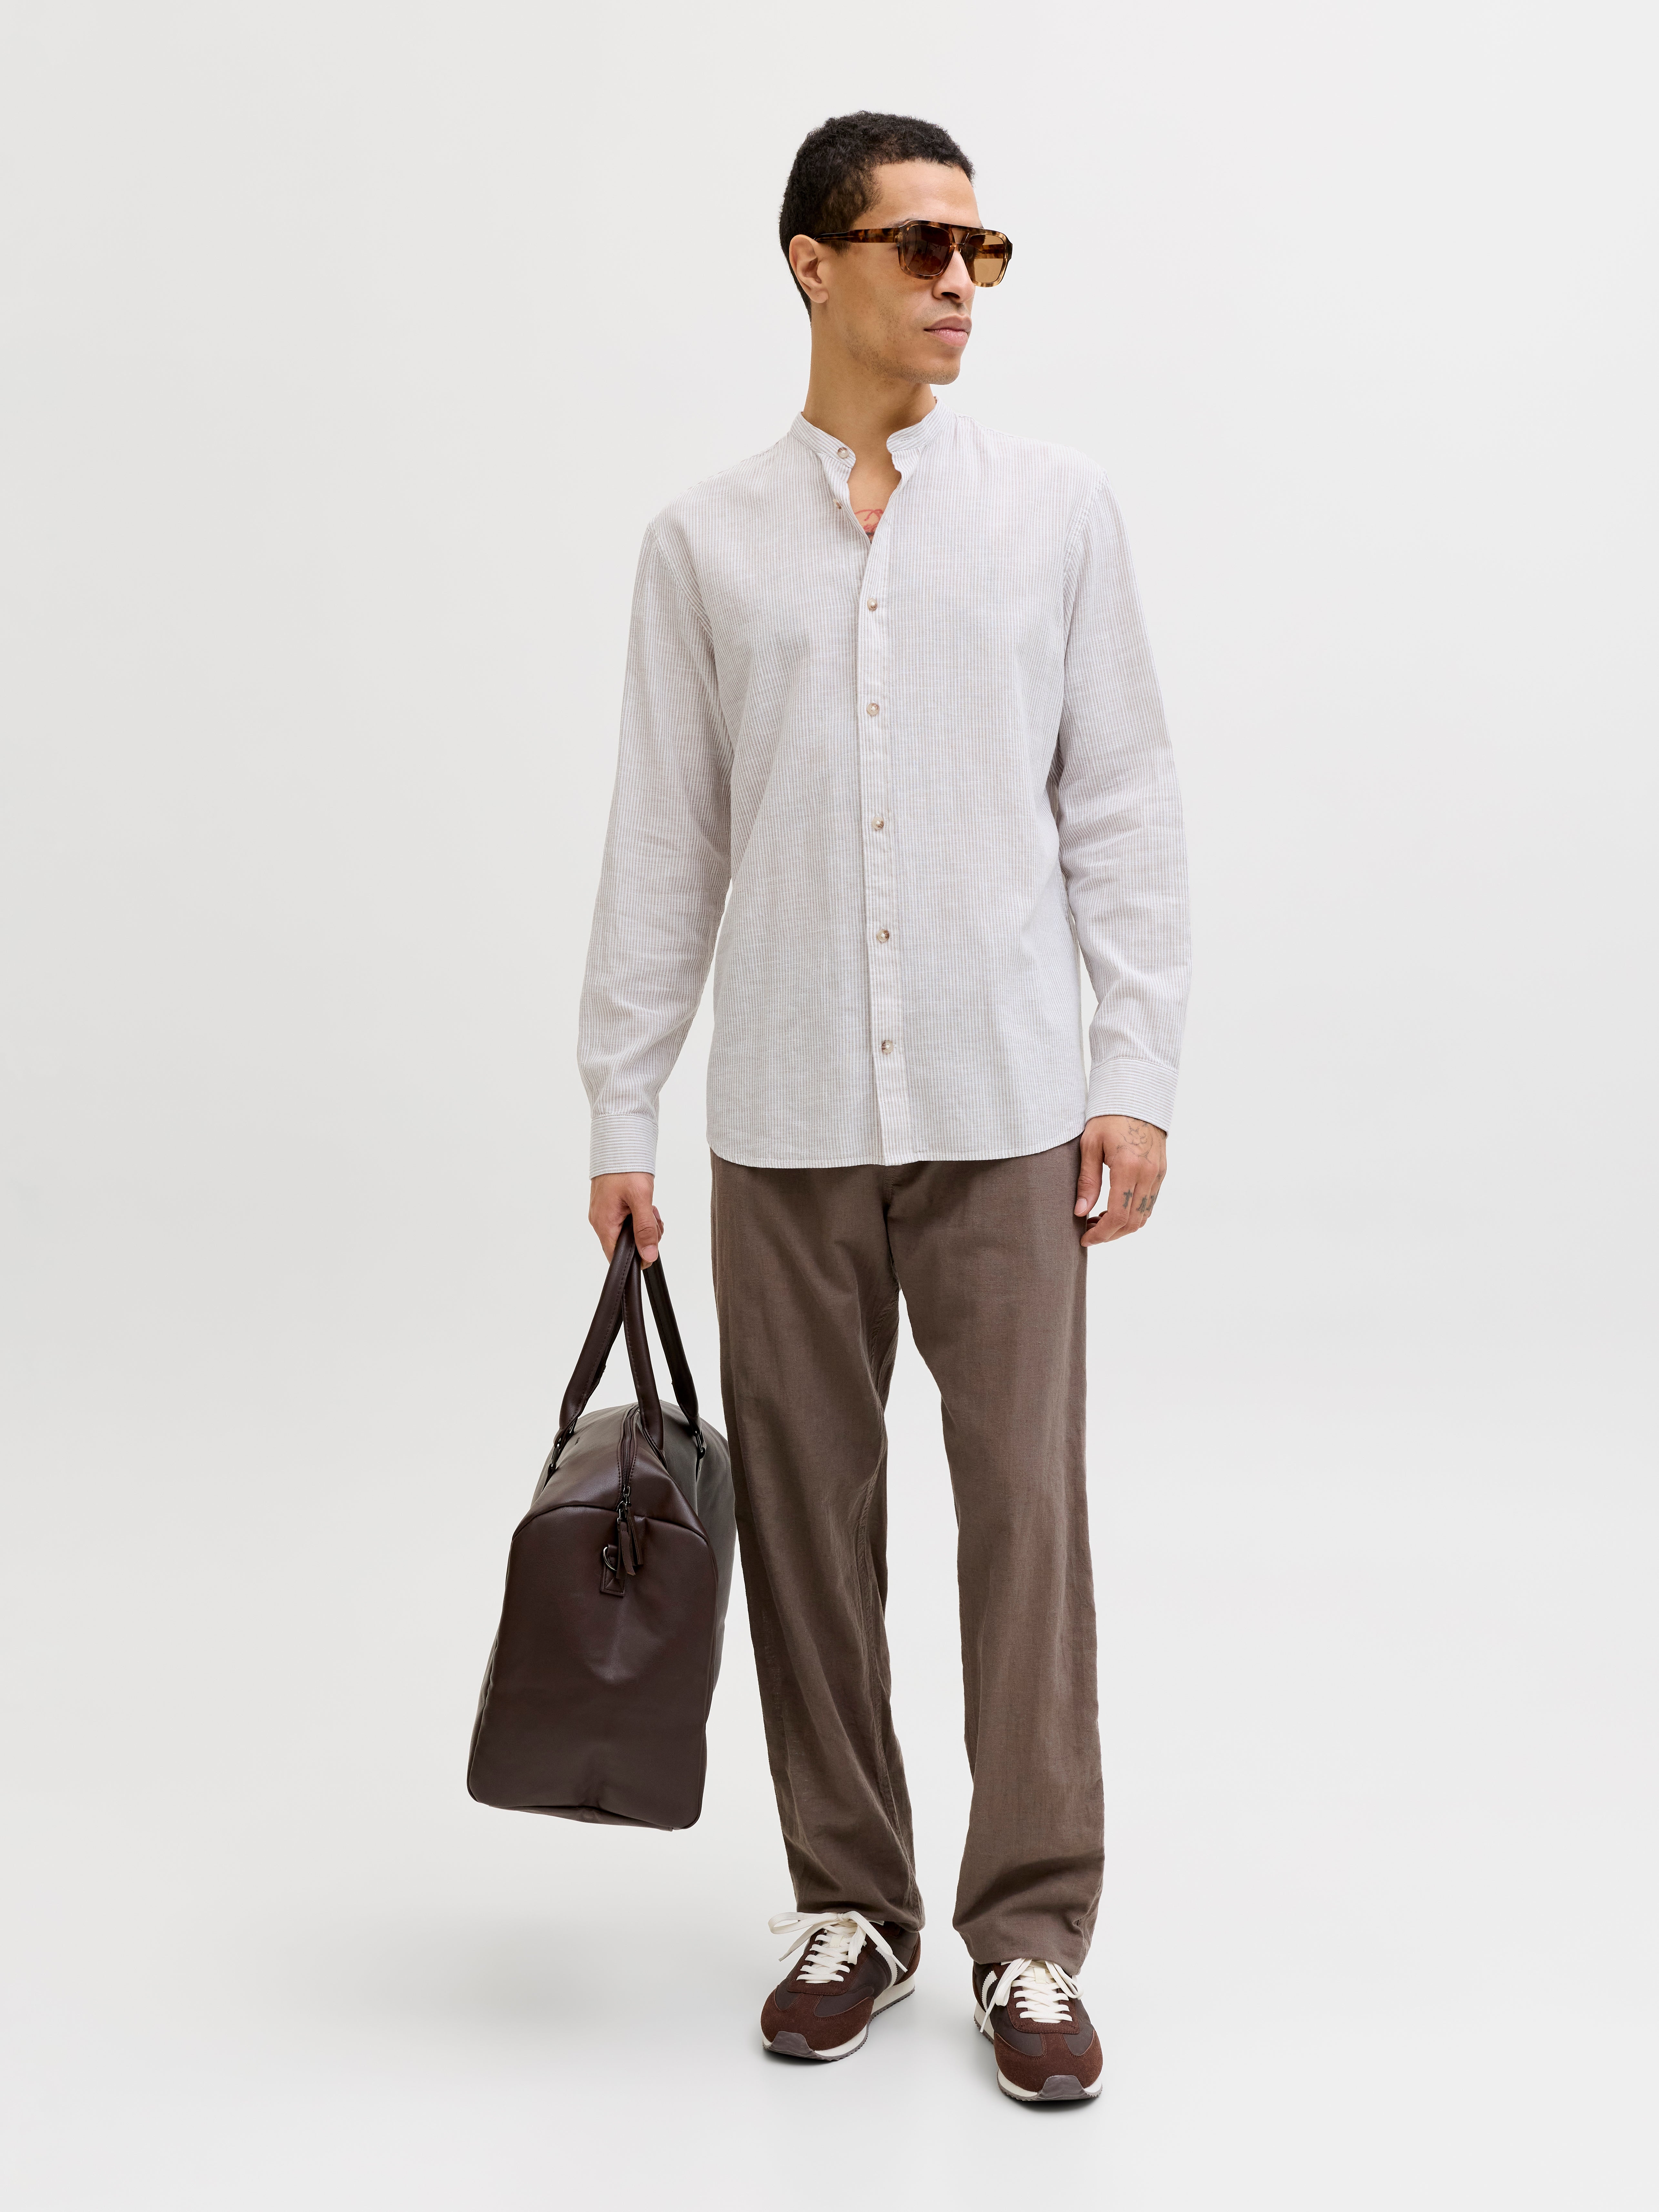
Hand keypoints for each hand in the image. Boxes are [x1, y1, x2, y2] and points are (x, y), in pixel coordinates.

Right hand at [589, 1171, 662, 1265]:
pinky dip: (637, 1215)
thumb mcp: (641, 1200)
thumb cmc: (626, 1167)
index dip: (636, 1257)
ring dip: (642, 1224)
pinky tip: (644, 1205)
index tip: (652, 1246)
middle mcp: (599, 1220)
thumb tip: (649, 1255)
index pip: (616, 1256)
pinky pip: (624, 1219)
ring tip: (650, 1209)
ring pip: (626, 1231)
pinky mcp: (609, 1204)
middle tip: (654, 1220)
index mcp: (603, 1222)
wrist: (618, 1143)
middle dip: (644, 1236)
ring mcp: (603, 1212)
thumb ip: (645, 1229)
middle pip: (623, 1244)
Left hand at [1075, 1116, 1166, 1247]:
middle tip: (1089, 1233)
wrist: (1136, 1096)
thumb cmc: (1108, 1117)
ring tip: (1098, 1221)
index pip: (1118, 1215)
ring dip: (1122, 1226)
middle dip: (1110, 1234)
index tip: (1085, 1238)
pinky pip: (1149, 1202)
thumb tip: (1080, 1212)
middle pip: (1133, 1222)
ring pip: (1144, 1215)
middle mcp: (1148, 1174)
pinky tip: (1114, 1208)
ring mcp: (1158, 1173)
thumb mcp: (1090, 1145)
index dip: (1101, 1233)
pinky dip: (1133, 1213)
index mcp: (1128, 1167)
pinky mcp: (1162, 1171)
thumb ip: (1087, 1180)